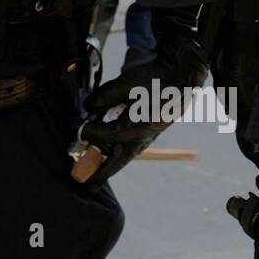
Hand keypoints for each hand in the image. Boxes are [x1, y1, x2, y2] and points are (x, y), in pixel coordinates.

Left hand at [80, 35, 207, 180]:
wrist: (184, 76)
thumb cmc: (158, 78)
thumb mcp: (128, 82)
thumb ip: (105, 95)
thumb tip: (89, 107)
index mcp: (136, 128)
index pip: (103, 136)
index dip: (85, 132)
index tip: (74, 128)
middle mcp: (142, 137)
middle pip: (116, 161)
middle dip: (99, 171)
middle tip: (86, 182)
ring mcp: (147, 137)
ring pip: (123, 155)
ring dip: (107, 160)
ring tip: (92, 165)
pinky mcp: (149, 132)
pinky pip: (131, 147)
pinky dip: (117, 150)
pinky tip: (107, 147)